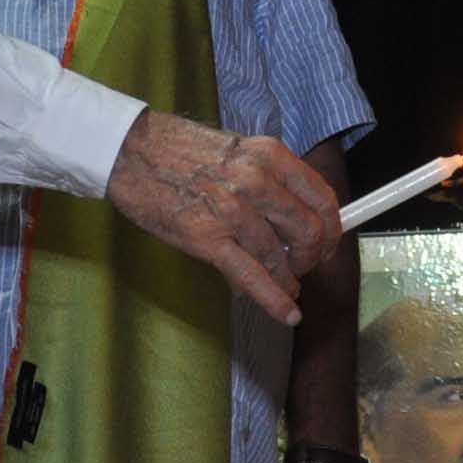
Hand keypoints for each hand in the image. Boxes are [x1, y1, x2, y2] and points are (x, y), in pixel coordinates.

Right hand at [102, 110, 340, 325]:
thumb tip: (294, 217)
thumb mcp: (236, 151)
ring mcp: (233, 211)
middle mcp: (258, 181)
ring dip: (287, 280)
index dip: (332, 228)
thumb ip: (267, 179)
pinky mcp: (207, 238)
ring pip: (280, 259)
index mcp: (269, 155)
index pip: (322, 198)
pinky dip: (273, 300)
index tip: (328, 243)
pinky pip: (252, 276)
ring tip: (286, 288)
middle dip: (312, 258)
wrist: (129, 151)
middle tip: (303, 267)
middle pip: (309, 232)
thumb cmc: (178, 150)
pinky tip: (286, 312)